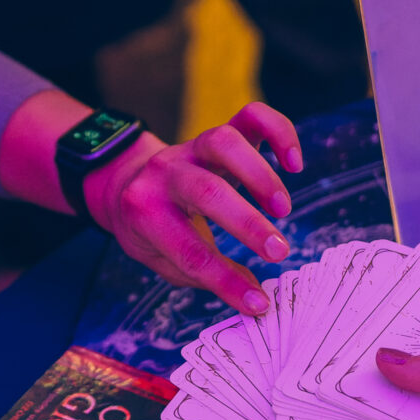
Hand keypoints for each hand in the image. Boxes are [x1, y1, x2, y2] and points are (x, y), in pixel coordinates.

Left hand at [88, 103, 302, 313]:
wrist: (125, 181)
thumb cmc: (151, 230)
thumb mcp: (162, 260)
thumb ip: (205, 275)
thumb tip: (256, 298)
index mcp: (145, 213)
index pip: (188, 251)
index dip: (226, 280)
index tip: (258, 303)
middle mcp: (165, 174)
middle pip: (206, 191)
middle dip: (247, 224)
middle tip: (280, 252)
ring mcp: (191, 148)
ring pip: (224, 142)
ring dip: (260, 175)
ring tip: (283, 209)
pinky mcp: (217, 135)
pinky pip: (250, 117)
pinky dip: (279, 131)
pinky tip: (294, 162)